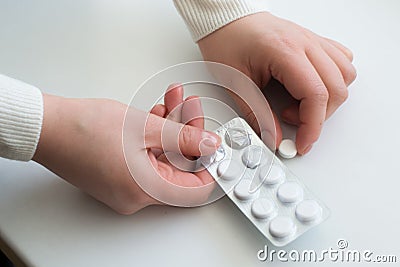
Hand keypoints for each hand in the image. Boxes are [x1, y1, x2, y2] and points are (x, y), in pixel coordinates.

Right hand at [33, 85, 219, 213]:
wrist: (46, 126)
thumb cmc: (84, 129)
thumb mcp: (145, 128)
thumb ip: (184, 138)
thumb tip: (210, 145)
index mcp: (146, 190)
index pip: (196, 188)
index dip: (211, 164)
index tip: (216, 143)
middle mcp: (137, 195)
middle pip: (179, 167)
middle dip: (188, 132)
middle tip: (191, 106)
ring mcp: (126, 186)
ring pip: (163, 158)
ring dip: (171, 128)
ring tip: (174, 100)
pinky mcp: (118, 174)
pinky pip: (146, 158)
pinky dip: (154, 136)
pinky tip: (158, 112)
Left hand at [198, 12, 355, 153]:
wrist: (226, 19)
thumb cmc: (226, 42)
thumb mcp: (235, 83)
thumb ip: (256, 113)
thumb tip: (273, 137)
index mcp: (285, 51)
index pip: (316, 94)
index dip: (312, 126)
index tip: (302, 143)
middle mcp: (305, 43)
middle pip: (336, 88)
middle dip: (319, 117)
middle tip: (292, 124)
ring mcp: (312, 40)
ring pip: (345, 74)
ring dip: (328, 99)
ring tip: (298, 105)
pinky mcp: (312, 41)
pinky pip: (340, 60)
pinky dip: (333, 80)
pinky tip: (311, 87)